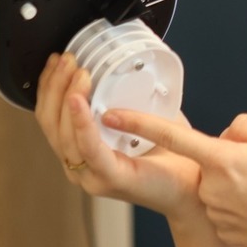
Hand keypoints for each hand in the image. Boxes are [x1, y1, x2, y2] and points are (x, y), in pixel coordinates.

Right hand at [34, 53, 204, 219]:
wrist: (197, 186)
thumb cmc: (173, 156)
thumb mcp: (145, 117)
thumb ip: (129, 97)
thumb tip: (127, 64)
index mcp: (83, 152)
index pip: (51, 119)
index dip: (49, 88)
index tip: (57, 61)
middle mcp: (81, 166)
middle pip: (51, 124)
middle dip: (55, 87)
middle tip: (69, 60)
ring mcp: (92, 175)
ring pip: (64, 135)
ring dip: (68, 97)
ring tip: (80, 73)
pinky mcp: (110, 178)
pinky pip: (88, 148)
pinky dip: (81, 122)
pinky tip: (78, 101)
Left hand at [99, 108, 246, 246]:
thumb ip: (244, 127)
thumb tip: (225, 137)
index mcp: (224, 159)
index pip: (172, 136)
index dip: (138, 123)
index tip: (110, 114)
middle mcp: (213, 188)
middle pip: (208, 160)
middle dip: (228, 158)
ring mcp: (217, 213)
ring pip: (217, 184)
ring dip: (236, 182)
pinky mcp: (225, 231)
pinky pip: (224, 207)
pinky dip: (241, 204)